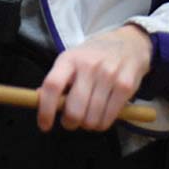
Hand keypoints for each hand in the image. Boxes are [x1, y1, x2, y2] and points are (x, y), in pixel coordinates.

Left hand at [36, 24, 152, 132]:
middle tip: (71, 120)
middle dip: (70, 122)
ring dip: (87, 124)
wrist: (129, 43)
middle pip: (74, 109)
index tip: (44, 125)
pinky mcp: (125, 86)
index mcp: (69, 59)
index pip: (52, 85)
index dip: (45, 109)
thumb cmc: (94, 55)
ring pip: (91, 119)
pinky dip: (102, 124)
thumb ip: (58, 79)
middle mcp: (88, 66)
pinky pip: (108, 118)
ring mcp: (108, 75)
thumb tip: (39, 100)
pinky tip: (102, 115)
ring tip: (89, 115)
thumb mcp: (72, 59)